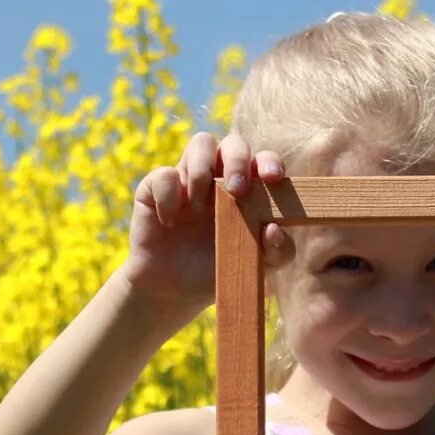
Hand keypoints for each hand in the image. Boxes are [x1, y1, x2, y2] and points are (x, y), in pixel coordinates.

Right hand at [121, 132, 285, 307]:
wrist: (175, 290)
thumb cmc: (221, 268)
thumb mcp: (258, 267)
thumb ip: (278, 252)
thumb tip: (274, 229)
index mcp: (250, 190)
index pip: (263, 161)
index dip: (270, 162)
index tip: (273, 178)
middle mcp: (220, 177)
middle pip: (234, 143)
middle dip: (238, 159)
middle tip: (237, 190)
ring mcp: (189, 179)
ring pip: (201, 143)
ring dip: (204, 170)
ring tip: (200, 207)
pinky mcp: (156, 188)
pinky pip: (164, 175)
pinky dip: (169, 197)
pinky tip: (171, 223)